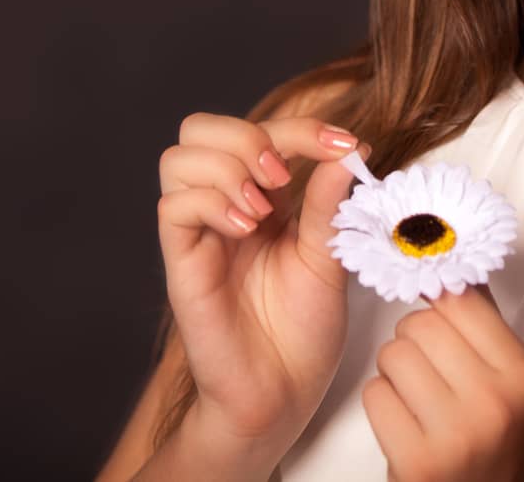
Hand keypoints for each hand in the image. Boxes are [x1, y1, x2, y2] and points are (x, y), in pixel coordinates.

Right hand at [156, 110, 371, 457]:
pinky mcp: (182, 263)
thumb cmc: (302, 332)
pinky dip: (210, 204)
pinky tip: (245, 230)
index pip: (262, 132)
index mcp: (262, 199)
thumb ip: (329, 204)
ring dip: (227, 168)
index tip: (345, 145)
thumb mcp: (326, 257)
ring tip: (262, 210)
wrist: (282, 395)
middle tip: (283, 175)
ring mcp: (199, 233)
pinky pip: (173, 207)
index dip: (301, 128)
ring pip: (178, 158)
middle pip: (200, 129)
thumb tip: (350, 150)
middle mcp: (224, 207)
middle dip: (247, 134)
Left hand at [363, 283, 523, 481]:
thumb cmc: (495, 442)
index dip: (436, 295)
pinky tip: (405, 422)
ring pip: (392, 354)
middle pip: (419, 324)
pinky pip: (374, 394)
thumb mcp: (511, 381)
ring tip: (418, 396)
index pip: (461, 299)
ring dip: (394, 372)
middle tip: (429, 367)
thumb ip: (483, 324)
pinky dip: (382, 405)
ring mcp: (456, 435)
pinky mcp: (417, 461)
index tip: (429, 297)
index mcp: (523, 375)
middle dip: (413, 340)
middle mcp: (494, 404)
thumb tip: (450, 264)